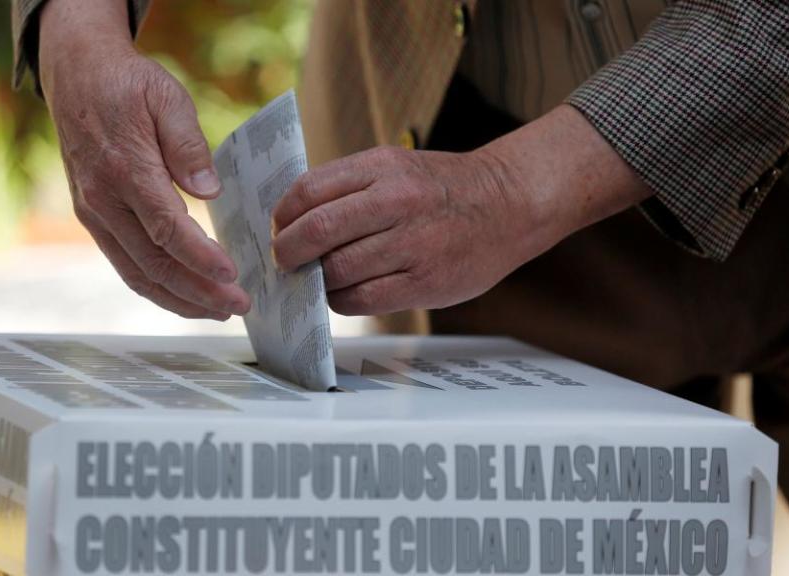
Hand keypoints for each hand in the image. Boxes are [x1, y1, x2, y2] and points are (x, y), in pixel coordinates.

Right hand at [38, 0, 249, 319]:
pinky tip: (186, 296)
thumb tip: (208, 191)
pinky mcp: (93, 220)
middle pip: (153, 262)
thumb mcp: (167, 98)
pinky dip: (157, 287)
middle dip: (198, 291)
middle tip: (239, 305)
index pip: (165, 227)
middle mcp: (102, 198)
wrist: (76, 75)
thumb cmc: (128, 84)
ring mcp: (94, 213)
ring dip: (179, 299)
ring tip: (218, 311)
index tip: (232, 274)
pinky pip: (126, 265)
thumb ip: (188, 145)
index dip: (199, 256)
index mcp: (124, 167)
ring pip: (137, 274)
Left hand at [271, 105, 652, 314]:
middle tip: (283, 261)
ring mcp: (412, 244)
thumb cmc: (442, 189)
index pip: (308, 192)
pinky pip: (362, 300)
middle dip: (287, 253)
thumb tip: (291, 221)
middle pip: (316, 233)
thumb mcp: (395, 167)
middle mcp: (396, 202)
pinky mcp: (425, 282)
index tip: (278, 230)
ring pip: (336, 272)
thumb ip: (348, 188)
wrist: (509, 204)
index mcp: (382, 167)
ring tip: (318, 279)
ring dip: (316, 280)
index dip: (282, 217)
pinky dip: (342, 300)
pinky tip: (345, 292)